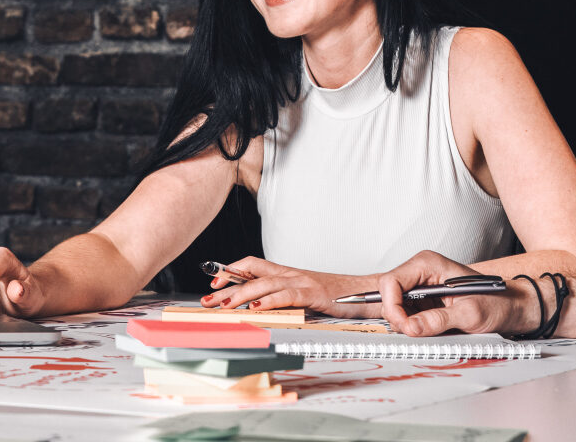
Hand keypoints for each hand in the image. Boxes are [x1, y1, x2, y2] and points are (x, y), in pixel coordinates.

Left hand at [199, 256, 380, 317]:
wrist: (368, 291)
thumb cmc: (338, 297)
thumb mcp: (306, 297)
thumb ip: (285, 299)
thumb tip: (260, 310)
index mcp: (288, 273)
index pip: (253, 265)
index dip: (231, 271)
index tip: (214, 282)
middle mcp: (292, 273)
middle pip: (252, 272)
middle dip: (226, 285)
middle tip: (207, 299)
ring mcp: (303, 281)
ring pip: (265, 283)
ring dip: (240, 294)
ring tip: (223, 305)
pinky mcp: (314, 293)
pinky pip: (287, 295)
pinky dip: (269, 300)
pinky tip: (255, 307)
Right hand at [377, 250, 538, 336]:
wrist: (512, 308)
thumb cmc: (497, 302)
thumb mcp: (470, 314)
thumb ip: (438, 320)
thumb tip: (411, 328)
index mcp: (428, 264)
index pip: (391, 282)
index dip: (391, 306)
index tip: (404, 327)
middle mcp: (421, 272)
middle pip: (388, 295)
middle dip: (397, 317)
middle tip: (415, 333)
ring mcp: (421, 287)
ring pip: (395, 307)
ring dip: (405, 323)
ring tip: (429, 331)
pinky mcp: (424, 302)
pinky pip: (406, 315)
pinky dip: (412, 326)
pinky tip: (429, 330)